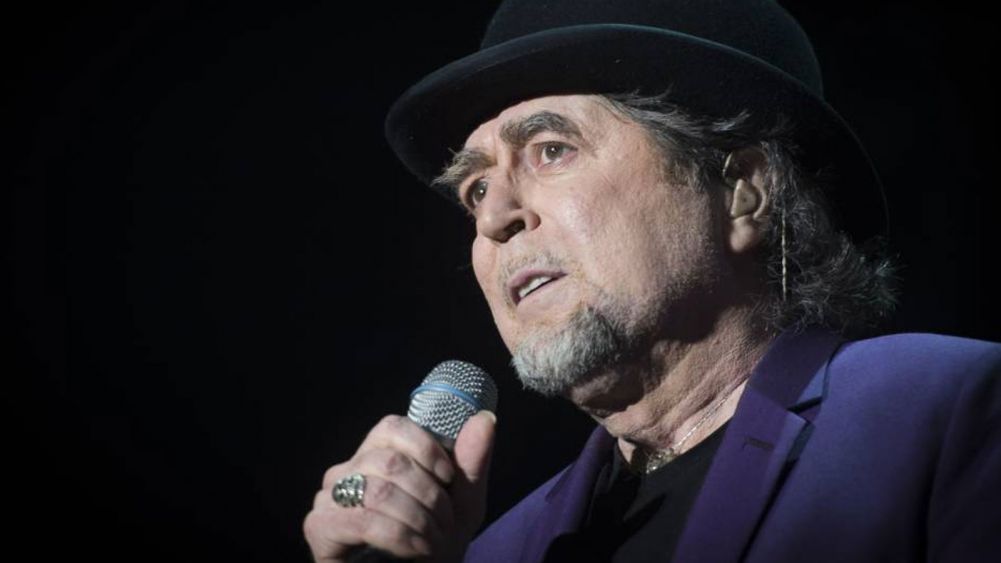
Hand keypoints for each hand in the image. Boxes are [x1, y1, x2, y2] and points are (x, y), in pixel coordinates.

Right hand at [304, 410, 495, 561]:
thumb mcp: (462, 504)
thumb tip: (486, 418)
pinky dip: (399, 536)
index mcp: (375, 455)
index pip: (392, 427)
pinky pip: (363, 520)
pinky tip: (416, 549)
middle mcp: (347, 470)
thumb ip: (471, 463)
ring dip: (417, 519)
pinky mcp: (319, 527)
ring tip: (432, 541)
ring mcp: (328, 497)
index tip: (449, 479)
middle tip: (445, 524)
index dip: (426, 449)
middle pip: (390, 461)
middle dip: (430, 496)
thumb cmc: (433, 545)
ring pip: (379, 489)